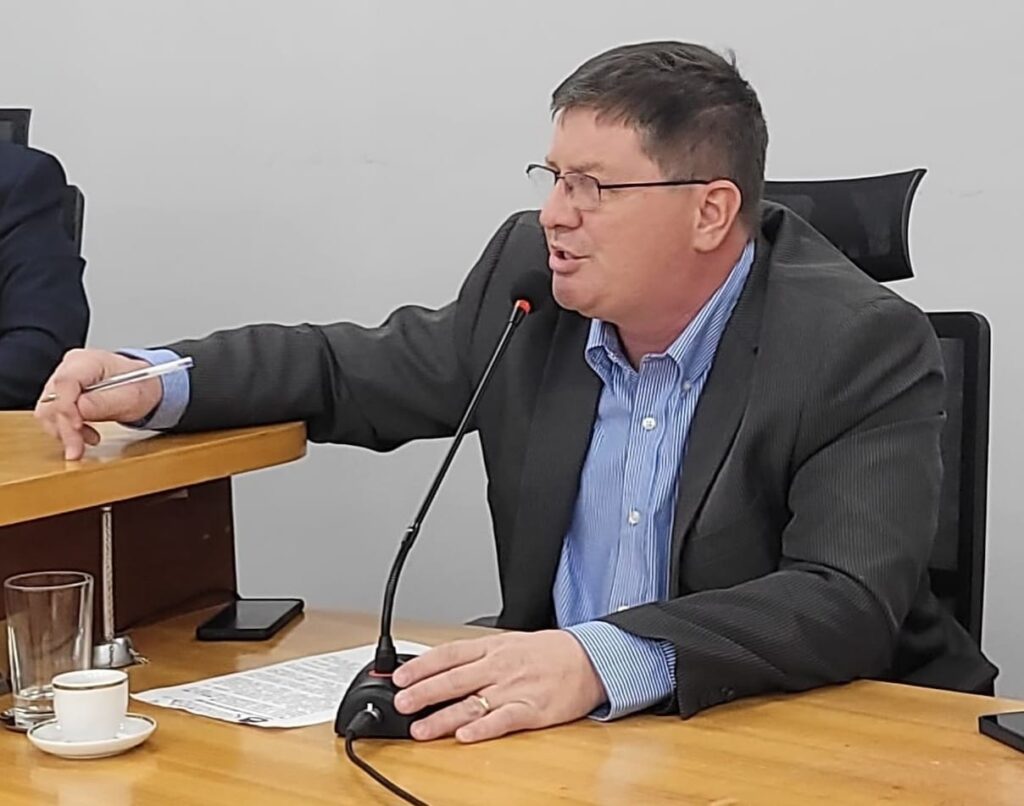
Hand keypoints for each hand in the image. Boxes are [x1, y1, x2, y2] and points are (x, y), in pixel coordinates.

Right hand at [34, 349, 163, 459]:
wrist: (141, 387)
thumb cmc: (138, 386)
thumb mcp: (131, 396)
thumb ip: (105, 402)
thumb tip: (80, 409)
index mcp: (88, 361)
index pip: (65, 382)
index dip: (66, 407)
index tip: (77, 427)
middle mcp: (70, 368)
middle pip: (52, 400)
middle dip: (65, 428)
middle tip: (78, 448)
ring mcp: (62, 382)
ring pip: (48, 411)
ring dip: (64, 432)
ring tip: (89, 440)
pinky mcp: (61, 396)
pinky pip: (53, 417)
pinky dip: (65, 431)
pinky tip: (83, 436)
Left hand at [392, 630, 606, 742]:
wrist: (590, 658)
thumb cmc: (549, 652)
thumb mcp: (510, 643)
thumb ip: (478, 655)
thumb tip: (444, 667)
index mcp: (493, 647)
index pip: (449, 654)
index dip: (422, 665)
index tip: (399, 677)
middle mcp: (500, 667)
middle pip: (454, 679)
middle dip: (424, 692)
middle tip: (401, 703)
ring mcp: (515, 689)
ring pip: (472, 703)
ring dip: (444, 717)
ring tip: (420, 729)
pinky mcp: (532, 710)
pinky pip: (503, 720)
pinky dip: (483, 728)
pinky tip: (465, 736)